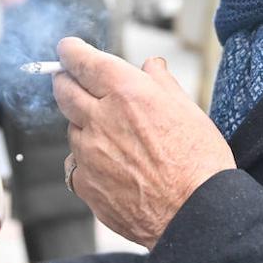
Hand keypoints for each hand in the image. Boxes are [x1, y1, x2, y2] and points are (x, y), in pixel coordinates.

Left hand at [54, 37, 235, 248]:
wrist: (195, 214)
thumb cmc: (199, 162)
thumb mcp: (188, 109)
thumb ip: (161, 83)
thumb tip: (150, 66)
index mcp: (126, 92)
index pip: (83, 61)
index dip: (71, 51)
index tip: (67, 48)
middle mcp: (100, 119)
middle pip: (64, 90)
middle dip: (65, 80)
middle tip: (70, 78)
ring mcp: (88, 153)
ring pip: (71, 128)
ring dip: (82, 124)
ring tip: (112, 136)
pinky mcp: (85, 183)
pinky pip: (76, 163)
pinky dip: (87, 160)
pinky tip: (112, 167)